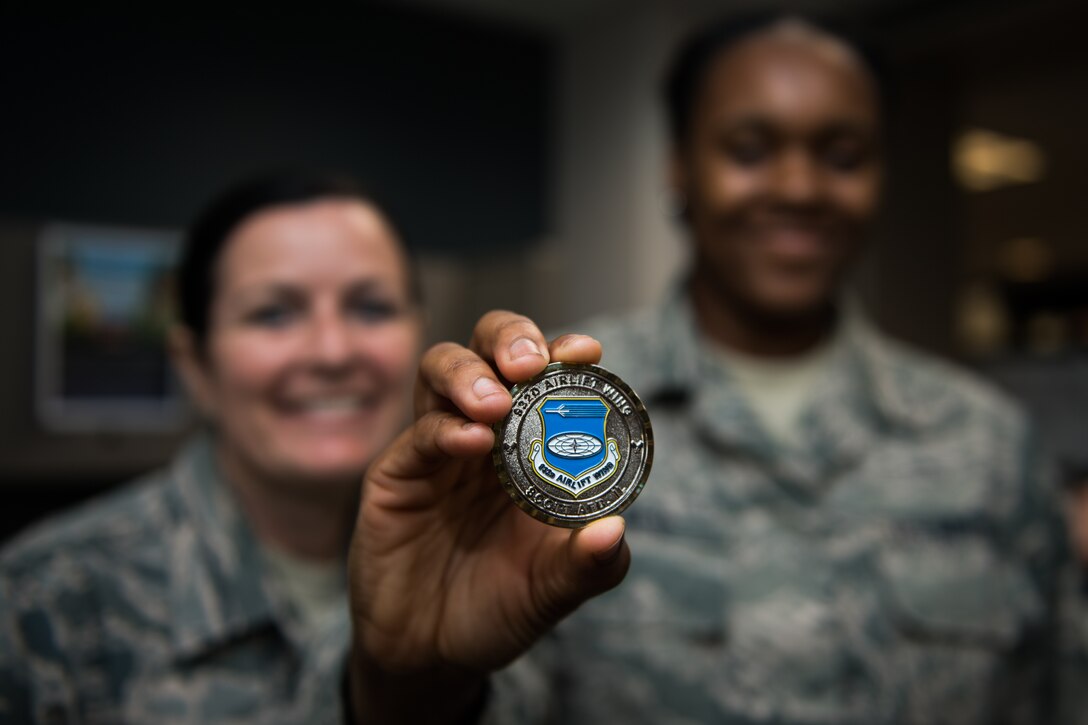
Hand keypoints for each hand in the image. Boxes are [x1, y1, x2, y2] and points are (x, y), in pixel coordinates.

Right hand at [347, 311, 629, 722]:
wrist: (432, 654)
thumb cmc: (499, 608)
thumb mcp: (553, 591)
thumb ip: (587, 565)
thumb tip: (614, 530)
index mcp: (533, 445)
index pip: (548, 378)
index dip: (564, 355)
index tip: (586, 353)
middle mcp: (487, 434)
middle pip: (488, 350)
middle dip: (510, 337)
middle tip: (530, 363)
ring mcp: (438, 449)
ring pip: (441, 372)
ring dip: (469, 374)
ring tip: (494, 404)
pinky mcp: (398, 474)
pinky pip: (417, 436)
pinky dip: (444, 430)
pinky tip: (470, 442)